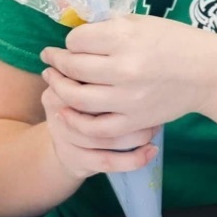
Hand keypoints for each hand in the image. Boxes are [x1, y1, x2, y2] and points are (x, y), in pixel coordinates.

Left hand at [40, 14, 216, 136]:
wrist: (209, 72)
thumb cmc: (176, 41)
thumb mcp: (141, 22)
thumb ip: (107, 24)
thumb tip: (71, 23)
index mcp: (126, 38)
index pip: (77, 39)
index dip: (72, 40)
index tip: (75, 42)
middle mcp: (125, 68)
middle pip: (73, 66)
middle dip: (56, 61)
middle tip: (50, 58)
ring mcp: (129, 98)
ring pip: (76, 97)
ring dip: (58, 87)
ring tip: (53, 80)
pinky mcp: (134, 120)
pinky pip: (95, 127)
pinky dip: (74, 120)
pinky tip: (66, 110)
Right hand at [41, 70, 159, 179]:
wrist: (61, 140)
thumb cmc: (84, 102)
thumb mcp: (83, 80)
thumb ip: (101, 68)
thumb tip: (143, 54)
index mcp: (59, 86)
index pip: (85, 78)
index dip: (117, 79)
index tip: (148, 78)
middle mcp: (59, 111)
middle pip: (94, 107)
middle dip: (130, 106)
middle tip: (155, 104)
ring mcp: (65, 138)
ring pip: (104, 137)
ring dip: (137, 133)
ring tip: (157, 127)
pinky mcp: (76, 160)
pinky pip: (107, 162)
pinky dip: (133, 159)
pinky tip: (152, 151)